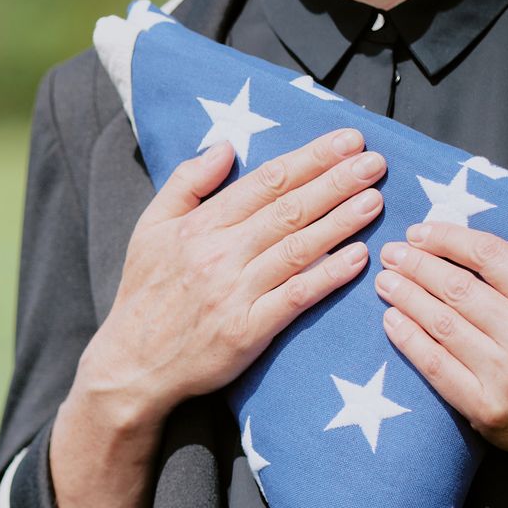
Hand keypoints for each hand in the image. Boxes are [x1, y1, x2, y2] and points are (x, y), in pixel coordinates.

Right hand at [77, 128, 386, 426]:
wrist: (131, 365)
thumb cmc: (144, 295)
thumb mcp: (149, 228)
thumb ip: (186, 182)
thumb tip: (226, 147)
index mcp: (199, 226)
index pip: (265, 182)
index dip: (310, 159)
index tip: (345, 141)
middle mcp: (219, 254)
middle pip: (288, 209)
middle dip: (336, 182)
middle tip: (375, 162)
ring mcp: (235, 293)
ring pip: (297, 248)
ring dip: (341, 221)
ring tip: (374, 199)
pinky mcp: (248, 331)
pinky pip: (296, 297)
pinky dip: (328, 275)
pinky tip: (358, 257)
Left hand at [373, 199, 507, 482]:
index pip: (490, 257)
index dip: (449, 239)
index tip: (420, 231)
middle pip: (458, 289)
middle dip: (417, 266)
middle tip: (391, 253)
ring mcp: (505, 375)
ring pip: (442, 325)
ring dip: (406, 298)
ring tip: (385, 281)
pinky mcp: (484, 407)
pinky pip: (436, 367)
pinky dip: (409, 341)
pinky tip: (391, 321)